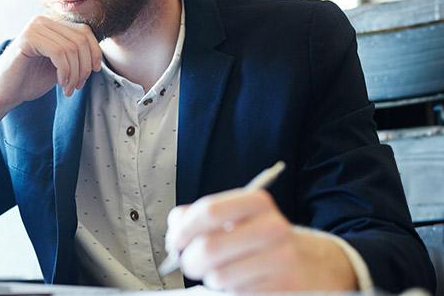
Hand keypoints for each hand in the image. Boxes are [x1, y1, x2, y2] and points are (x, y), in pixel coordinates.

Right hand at [0, 15, 100, 153]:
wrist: (4, 94)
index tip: (92, 73)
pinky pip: (59, 53)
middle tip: (78, 85)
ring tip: (69, 88)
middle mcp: (43, 20)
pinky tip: (62, 84)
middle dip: (85, 66)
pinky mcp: (28, 38)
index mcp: (51, 23)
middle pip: (81, 38)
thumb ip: (76, 55)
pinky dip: (66, 72)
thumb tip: (98, 53)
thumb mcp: (60, 65)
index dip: (94, 52)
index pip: (85, 31)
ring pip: (72, 47)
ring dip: (75, 73)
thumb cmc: (30, 80)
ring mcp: (35, 26)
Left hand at [164, 189, 356, 291]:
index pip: (208, 211)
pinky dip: (230, 291)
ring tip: (221, 272)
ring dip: (211, 278)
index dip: (183, 229)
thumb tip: (175, 229)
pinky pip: (236, 294)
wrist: (312, 265)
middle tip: (189, 263)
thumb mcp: (236, 216)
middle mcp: (273, 228)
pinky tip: (241, 282)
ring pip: (219, 276)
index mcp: (257, 202)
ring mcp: (281, 261)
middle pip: (209, 247)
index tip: (175, 241)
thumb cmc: (262, 239)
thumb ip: (199, 216)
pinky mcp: (282, 290)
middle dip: (190, 260)